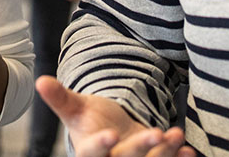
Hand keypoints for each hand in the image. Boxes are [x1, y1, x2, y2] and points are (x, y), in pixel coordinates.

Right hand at [36, 76, 193, 156]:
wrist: (111, 136)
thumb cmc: (91, 121)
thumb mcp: (76, 109)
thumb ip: (61, 98)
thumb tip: (41, 80)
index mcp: (88, 153)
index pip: (91, 153)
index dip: (101, 145)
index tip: (111, 134)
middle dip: (141, 149)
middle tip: (156, 132)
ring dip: (164, 154)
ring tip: (176, 135)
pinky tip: (188, 152)